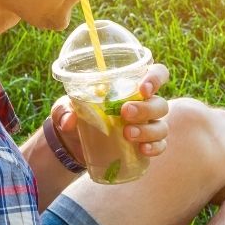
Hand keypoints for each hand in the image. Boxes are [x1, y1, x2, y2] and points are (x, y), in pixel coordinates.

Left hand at [50, 63, 170, 160]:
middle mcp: (145, 105)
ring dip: (147, 130)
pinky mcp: (147, 145)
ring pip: (161, 126)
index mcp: (132, 86)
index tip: (143, 89)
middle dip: (145, 108)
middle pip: (159, 104)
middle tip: (125, 112)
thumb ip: (63, 110)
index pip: (157, 74)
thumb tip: (69, 119)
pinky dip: (154, 147)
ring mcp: (149, 126)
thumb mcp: (64, 108)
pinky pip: (160, 146)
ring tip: (128, 134)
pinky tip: (143, 150)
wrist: (77, 144)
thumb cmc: (78, 115)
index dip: (155, 78)